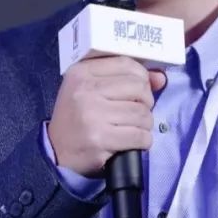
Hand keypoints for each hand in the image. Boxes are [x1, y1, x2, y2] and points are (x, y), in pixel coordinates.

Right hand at [47, 56, 166, 177]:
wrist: (57, 152)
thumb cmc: (78, 117)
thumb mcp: (92, 90)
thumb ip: (125, 79)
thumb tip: (161, 78)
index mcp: (81, 73)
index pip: (126, 64)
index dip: (142, 76)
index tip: (141, 89)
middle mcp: (85, 90)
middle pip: (139, 88)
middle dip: (145, 103)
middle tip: (135, 113)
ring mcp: (92, 115)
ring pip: (142, 114)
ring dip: (145, 124)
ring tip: (133, 128)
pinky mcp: (100, 139)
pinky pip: (139, 136)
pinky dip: (143, 141)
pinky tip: (133, 142)